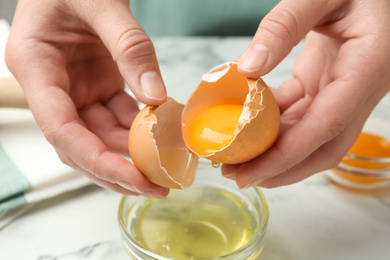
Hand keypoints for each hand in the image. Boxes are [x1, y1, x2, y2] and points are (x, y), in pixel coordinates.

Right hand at [5, 0, 168, 196]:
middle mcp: (52, 85)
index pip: (61, 129)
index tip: (132, 179)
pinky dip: (139, 128)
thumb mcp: (102, 3)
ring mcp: (76, 88)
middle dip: (116, 169)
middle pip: (80, 143)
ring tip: (164, 167)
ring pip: (100, 134)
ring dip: (131, 153)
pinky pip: (118, 116)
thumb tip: (155, 96)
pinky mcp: (97, 86)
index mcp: (36, 66)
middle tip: (154, 187)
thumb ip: (130, 47)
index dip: (95, 160)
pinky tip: (162, 135)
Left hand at [222, 0, 389, 187]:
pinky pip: (301, 114)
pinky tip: (249, 125)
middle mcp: (360, 88)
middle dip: (282, 168)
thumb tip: (248, 68)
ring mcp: (344, 90)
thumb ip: (284, 25)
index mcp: (369, 66)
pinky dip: (275, 124)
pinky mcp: (328, 85)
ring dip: (275, 151)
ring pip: (311, 135)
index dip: (289, 155)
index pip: (327, 124)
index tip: (252, 173)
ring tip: (237, 155)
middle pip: (324, 146)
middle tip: (238, 175)